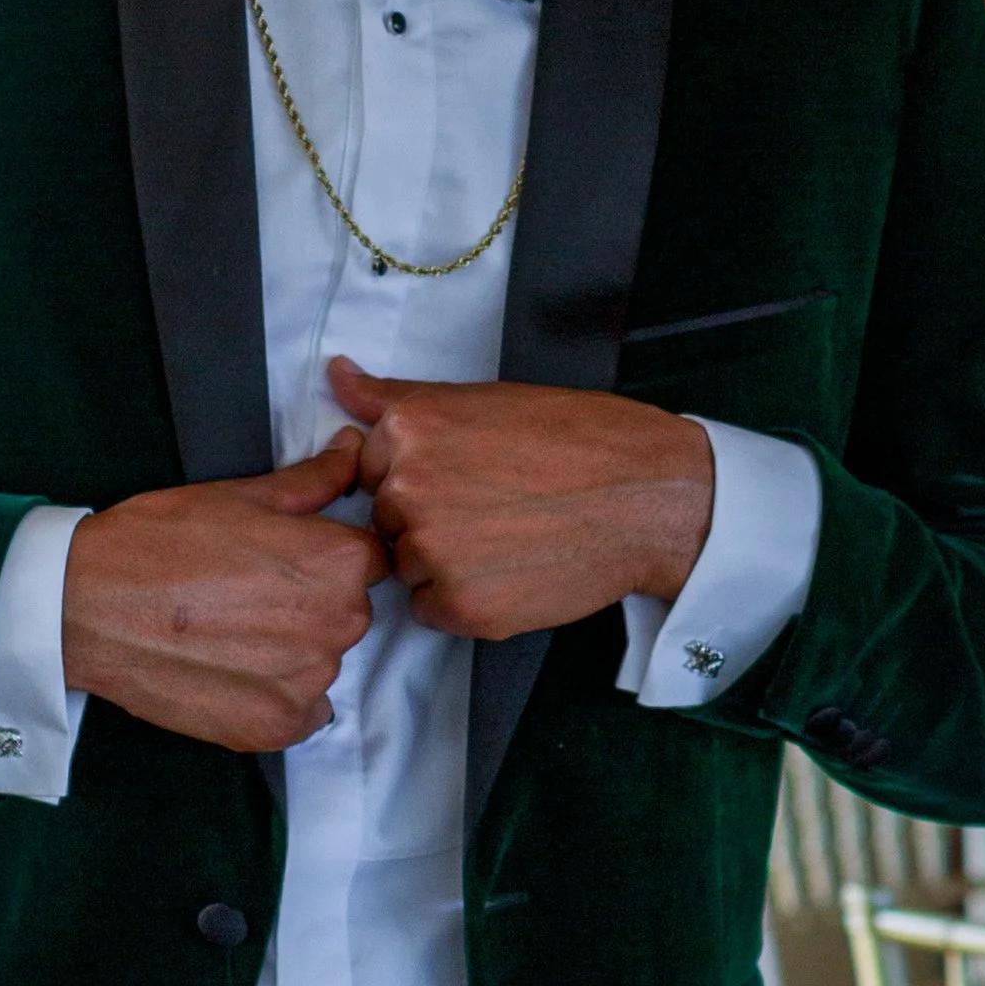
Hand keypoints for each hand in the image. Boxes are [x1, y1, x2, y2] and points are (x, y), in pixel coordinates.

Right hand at [63, 435, 387, 753]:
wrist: (87, 605)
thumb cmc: (160, 540)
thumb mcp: (241, 495)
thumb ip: (313, 480)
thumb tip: (354, 450)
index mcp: (340, 561)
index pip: (368, 559)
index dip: (323, 555)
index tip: (279, 561)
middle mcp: (340, 624)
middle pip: (347, 612)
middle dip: (309, 603)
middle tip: (243, 594)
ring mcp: (309, 682)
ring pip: (320, 662)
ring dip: (289, 652)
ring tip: (227, 633)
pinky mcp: (277, 728)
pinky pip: (300, 711)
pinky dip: (272, 696)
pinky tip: (229, 671)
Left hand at [328, 360, 712, 640]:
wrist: (647, 496)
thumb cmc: (578, 441)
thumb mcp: (482, 400)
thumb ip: (398, 398)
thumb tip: (337, 376)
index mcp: (409, 431)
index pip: (371, 470)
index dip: (420, 477)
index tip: (465, 476)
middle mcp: (409, 489)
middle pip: (387, 520)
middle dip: (429, 518)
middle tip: (496, 505)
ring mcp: (432, 551)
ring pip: (407, 567)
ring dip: (444, 561)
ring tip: (509, 536)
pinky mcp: (461, 606)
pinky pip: (431, 609)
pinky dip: (464, 599)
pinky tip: (511, 569)